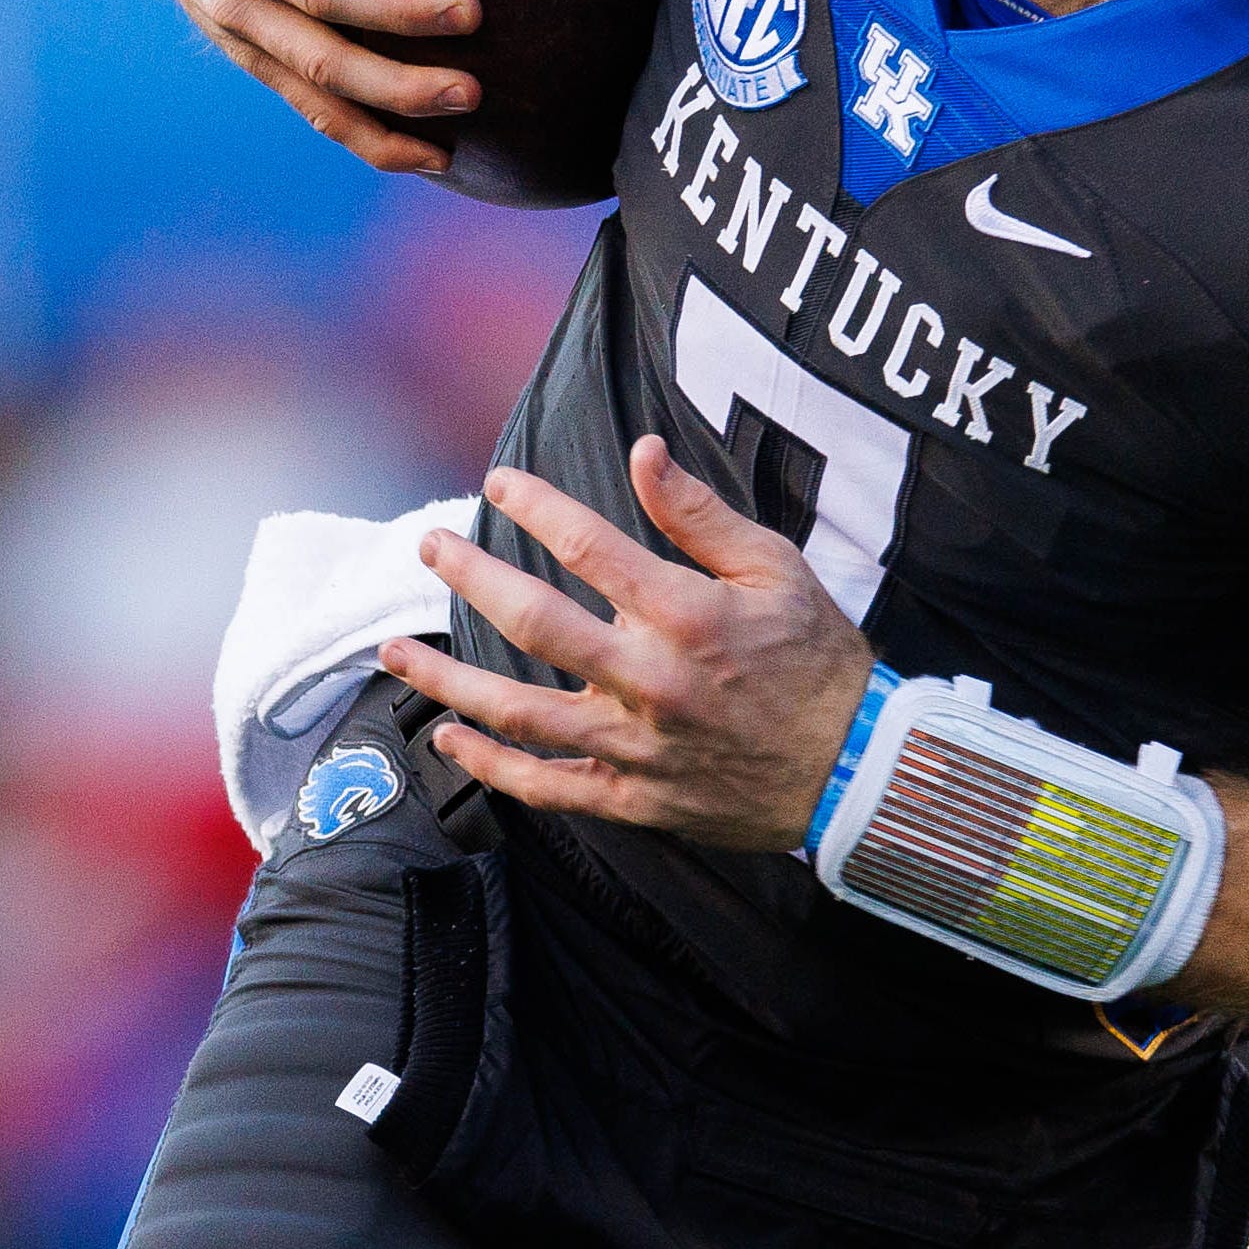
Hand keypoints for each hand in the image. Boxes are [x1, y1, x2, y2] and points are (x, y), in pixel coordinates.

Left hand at [377, 441, 876, 849]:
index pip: (588, 547)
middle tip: (429, 544)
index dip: (535, 508)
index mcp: (686, 614)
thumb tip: (643, 450)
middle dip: (470, 575)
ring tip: (394, 653)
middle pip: (533, 621)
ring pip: (519, 712)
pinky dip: (491, 766)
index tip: (499, 485)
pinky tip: (450, 738)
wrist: (854, 771)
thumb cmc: (819, 662)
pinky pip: (546, 787)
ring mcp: (635, 745)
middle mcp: (649, 679)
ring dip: (447, 681)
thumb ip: (700, 513)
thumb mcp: (776, 568)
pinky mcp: (632, 798)